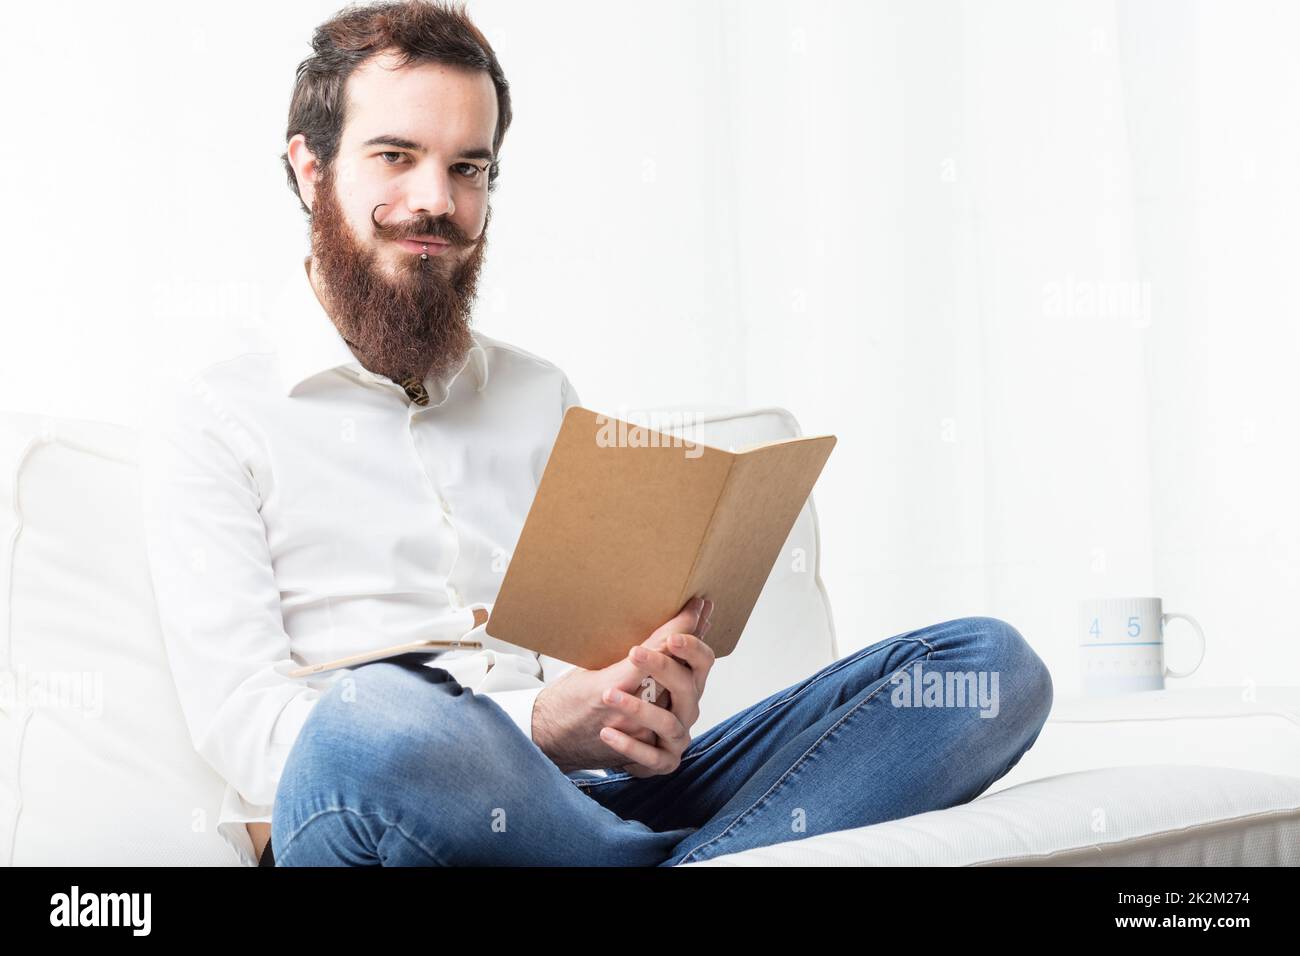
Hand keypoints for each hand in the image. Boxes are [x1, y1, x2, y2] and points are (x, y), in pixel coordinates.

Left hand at [604, 599, 715, 776]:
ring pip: (669, 724)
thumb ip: (657, 640)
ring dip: (639, 709)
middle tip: (636, 653)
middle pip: (689, 688)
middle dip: (665, 668)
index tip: (671, 633)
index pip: (702, 660)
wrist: (577, 732)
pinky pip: (652, 757)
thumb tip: (692, 604)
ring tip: (608, 694)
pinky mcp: (660, 762)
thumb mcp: (624, 663)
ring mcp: (675, 737)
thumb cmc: (607, 689)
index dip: (691, 644)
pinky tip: (607, 733)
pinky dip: (629, 746)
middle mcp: (686, 708)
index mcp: (685, 679)